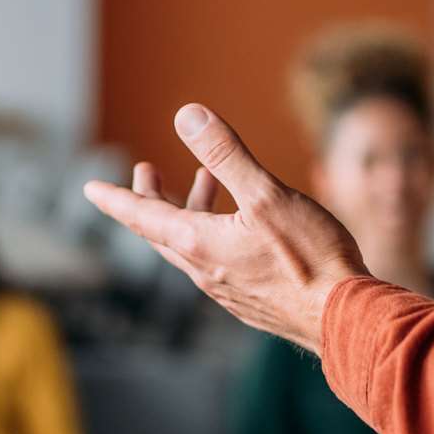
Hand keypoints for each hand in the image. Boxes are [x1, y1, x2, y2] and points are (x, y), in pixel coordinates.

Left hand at [83, 104, 369, 352]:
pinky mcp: (249, 301)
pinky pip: (216, 262)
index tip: (89, 189)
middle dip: (152, 198)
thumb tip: (187, 114)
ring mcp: (226, 290)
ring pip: (191, 246)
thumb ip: (226, 154)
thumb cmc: (310, 257)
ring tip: (207, 179)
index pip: (142, 217)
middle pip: (162, 232)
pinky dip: (214, 233)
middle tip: (148, 170)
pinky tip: (239, 225)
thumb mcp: (266, 194)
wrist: (344, 319)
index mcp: (199, 244)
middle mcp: (204, 271)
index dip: (115, 199)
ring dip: (191, 210)